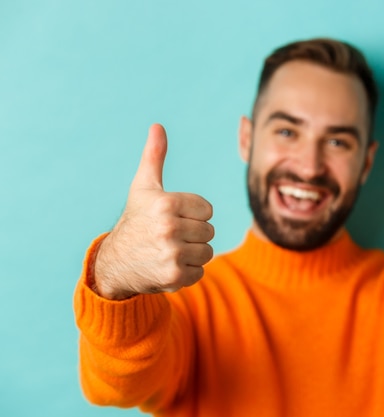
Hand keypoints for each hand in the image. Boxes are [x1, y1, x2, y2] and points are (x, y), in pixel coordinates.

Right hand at [93, 124, 214, 299]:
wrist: (114, 263)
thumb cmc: (136, 220)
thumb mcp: (143, 187)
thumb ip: (155, 157)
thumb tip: (157, 126)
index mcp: (166, 203)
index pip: (207, 210)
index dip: (193, 215)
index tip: (173, 218)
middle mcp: (168, 228)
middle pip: (209, 231)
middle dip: (193, 235)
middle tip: (170, 236)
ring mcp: (171, 254)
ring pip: (208, 252)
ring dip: (193, 254)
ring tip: (170, 251)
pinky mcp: (174, 277)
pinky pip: (200, 271)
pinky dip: (188, 272)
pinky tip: (169, 266)